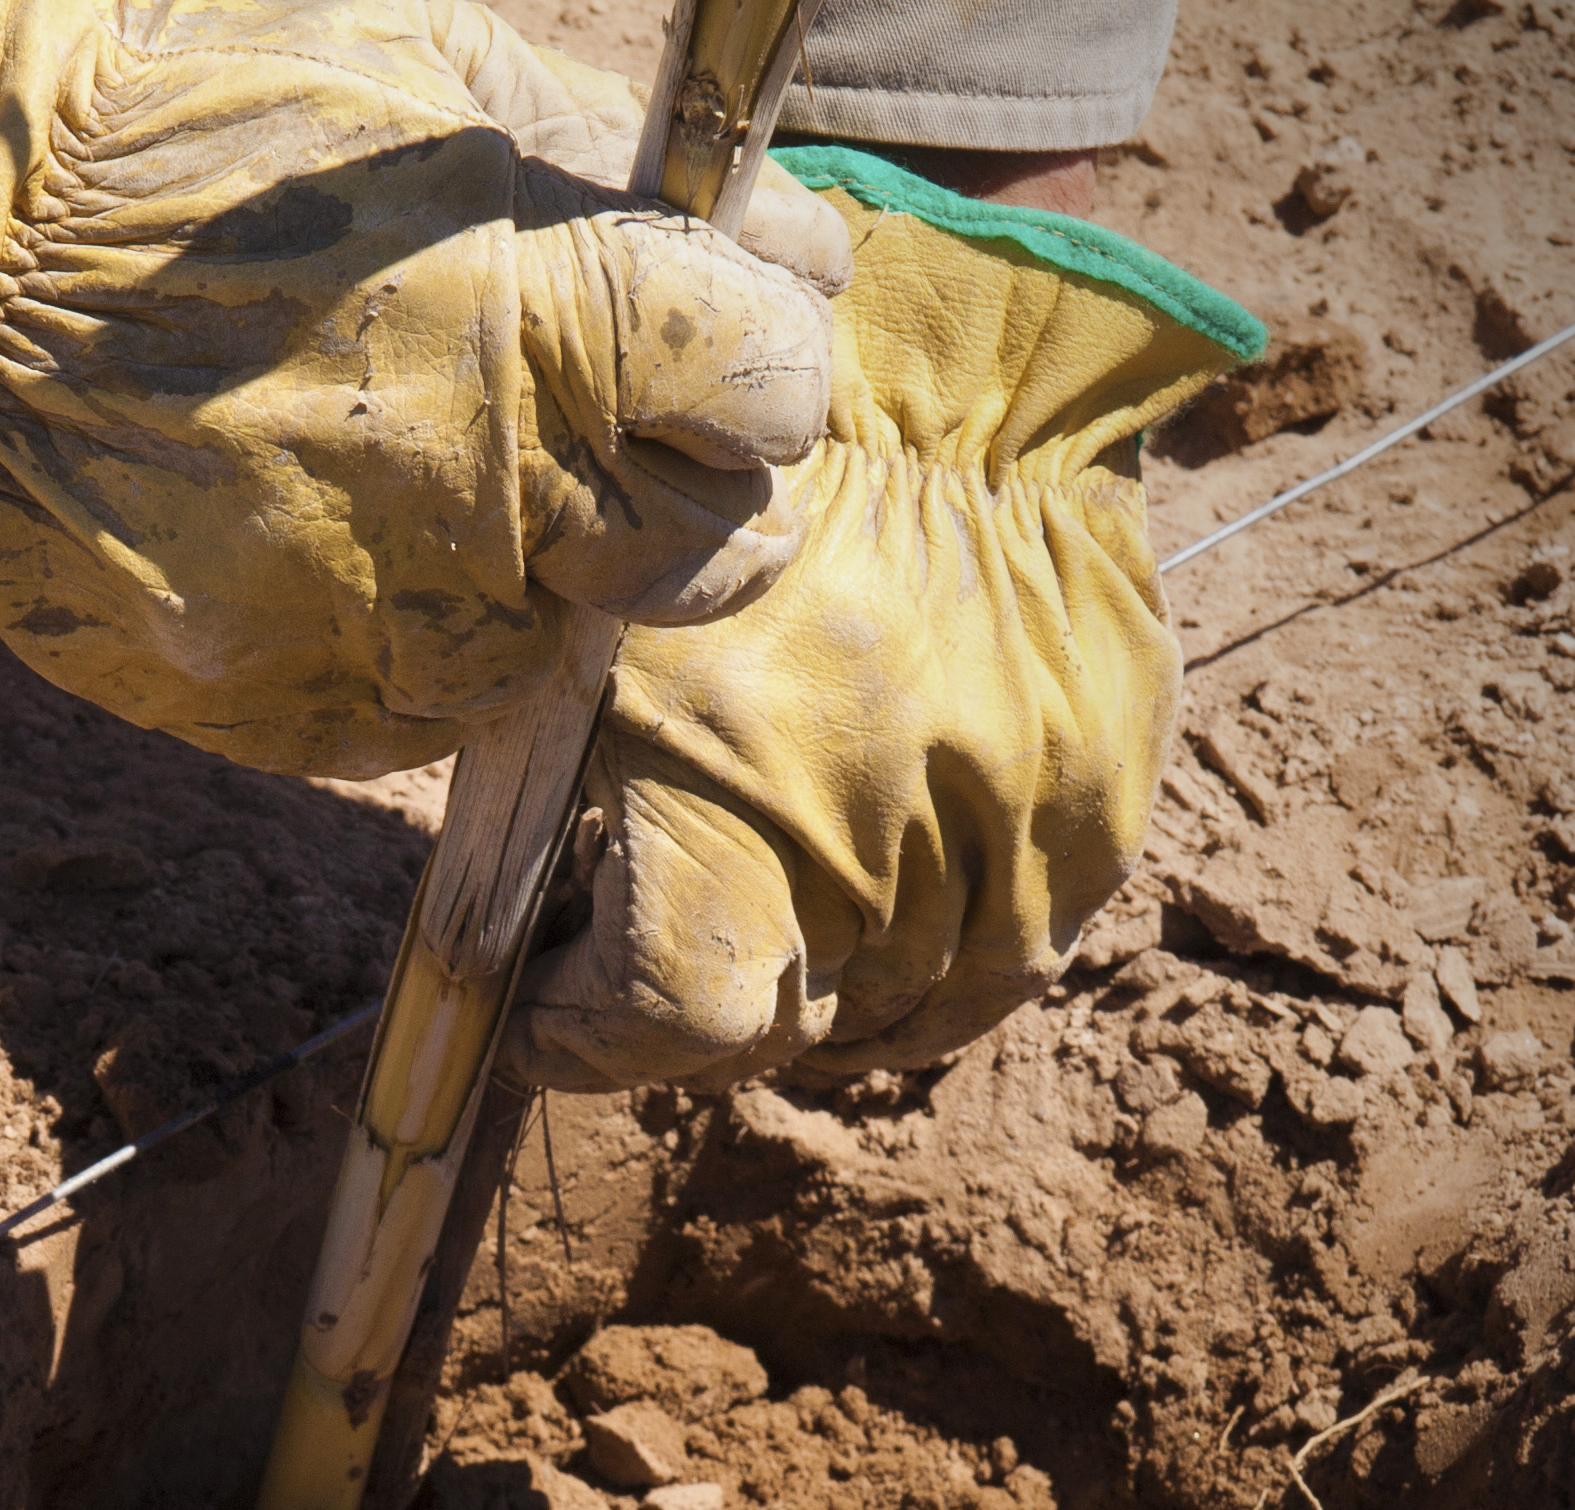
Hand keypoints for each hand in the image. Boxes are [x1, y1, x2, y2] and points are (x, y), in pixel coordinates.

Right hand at [0, 0, 852, 776]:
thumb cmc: (194, 122)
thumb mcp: (439, 80)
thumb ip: (623, 184)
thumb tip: (781, 255)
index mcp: (545, 316)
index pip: (776, 393)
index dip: (752, 364)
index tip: (702, 346)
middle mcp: (483, 495)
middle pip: (710, 557)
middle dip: (680, 496)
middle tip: (599, 440)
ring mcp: (372, 621)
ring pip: (557, 651)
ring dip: (532, 581)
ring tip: (428, 485)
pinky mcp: (273, 708)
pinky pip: (408, 718)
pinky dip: (401, 647)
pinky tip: (329, 547)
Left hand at [500, 149, 1261, 1089]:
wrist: (941, 376)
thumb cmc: (706, 506)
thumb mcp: (572, 647)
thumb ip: (531, 815)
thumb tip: (500, 960)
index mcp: (727, 797)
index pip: (665, 1019)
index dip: (589, 1042)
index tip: (546, 1018)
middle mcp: (876, 833)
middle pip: (784, 1026)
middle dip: (695, 1026)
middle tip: (641, 979)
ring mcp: (1007, 821)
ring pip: (910, 1005)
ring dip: (822, 1010)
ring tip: (761, 957)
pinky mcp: (1100, 788)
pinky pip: (1025, 947)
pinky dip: (946, 978)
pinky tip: (880, 947)